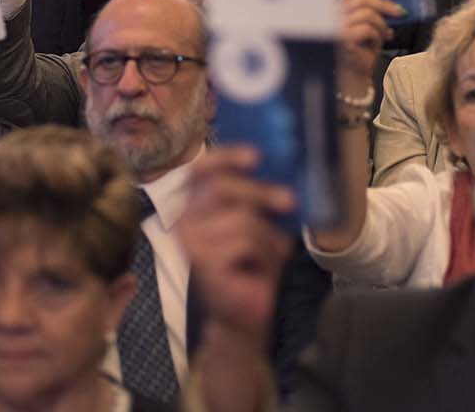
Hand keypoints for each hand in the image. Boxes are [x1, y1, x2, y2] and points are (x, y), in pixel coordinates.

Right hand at [180, 146, 294, 353]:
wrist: (243, 316)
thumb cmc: (250, 267)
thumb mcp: (256, 224)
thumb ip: (258, 198)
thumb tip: (281, 166)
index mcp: (194, 207)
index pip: (201, 172)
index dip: (226, 157)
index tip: (256, 157)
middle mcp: (185, 221)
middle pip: (223, 187)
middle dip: (262, 192)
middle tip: (290, 201)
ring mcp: (191, 243)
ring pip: (243, 218)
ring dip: (268, 237)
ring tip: (270, 254)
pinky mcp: (203, 263)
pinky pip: (246, 242)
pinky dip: (265, 254)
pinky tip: (261, 270)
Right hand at [338, 0, 400, 96]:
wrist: (353, 76)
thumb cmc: (360, 52)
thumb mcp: (369, 26)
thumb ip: (374, 12)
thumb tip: (392, 1)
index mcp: (337, 9)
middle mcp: (333, 15)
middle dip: (386, 5)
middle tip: (401, 12)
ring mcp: (336, 26)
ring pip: (368, 14)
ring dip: (382, 25)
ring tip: (385, 35)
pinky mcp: (343, 38)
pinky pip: (368, 29)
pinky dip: (377, 36)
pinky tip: (377, 44)